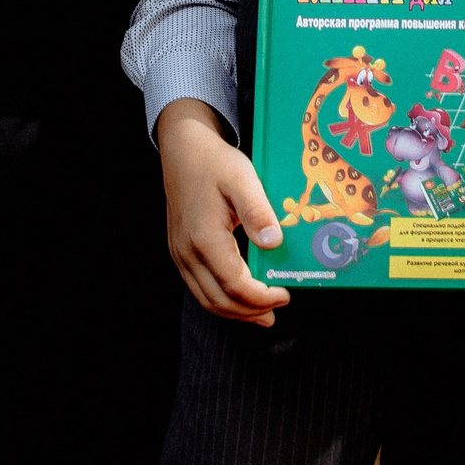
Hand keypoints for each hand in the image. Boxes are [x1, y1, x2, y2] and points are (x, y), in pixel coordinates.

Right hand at [159, 97, 292, 325]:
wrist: (184, 150)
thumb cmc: (215, 163)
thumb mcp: (243, 179)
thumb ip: (258, 212)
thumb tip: (274, 243)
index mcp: (204, 238)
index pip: (235, 284)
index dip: (261, 297)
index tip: (285, 295)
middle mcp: (187, 252)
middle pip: (219, 300)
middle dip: (250, 312)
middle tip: (276, 312)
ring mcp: (180, 254)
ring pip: (206, 298)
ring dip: (235, 311)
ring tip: (262, 314)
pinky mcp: (179, 251)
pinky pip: (199, 287)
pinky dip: (221, 299)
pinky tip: (239, 297)